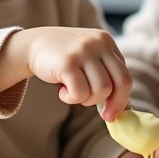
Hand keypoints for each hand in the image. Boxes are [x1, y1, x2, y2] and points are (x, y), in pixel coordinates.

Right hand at [0, 27, 131, 119]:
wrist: (34, 44)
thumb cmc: (65, 58)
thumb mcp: (90, 58)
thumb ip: (106, 74)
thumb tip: (122, 109)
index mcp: (107, 41)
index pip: (125, 75)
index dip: (122, 99)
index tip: (113, 113)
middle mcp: (98, 43)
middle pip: (118, 83)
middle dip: (112, 104)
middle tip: (104, 115)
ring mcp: (83, 51)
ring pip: (100, 91)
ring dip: (87, 100)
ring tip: (74, 92)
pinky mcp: (67, 62)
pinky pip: (80, 93)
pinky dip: (71, 99)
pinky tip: (63, 91)